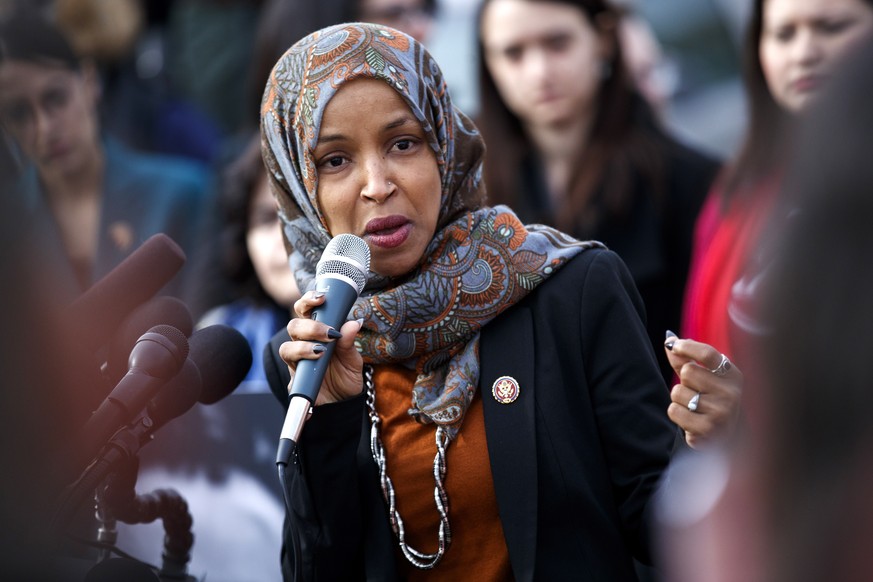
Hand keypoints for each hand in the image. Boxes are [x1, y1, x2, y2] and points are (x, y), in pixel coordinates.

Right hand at [279, 290, 364, 404]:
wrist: (343, 402)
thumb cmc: (346, 375)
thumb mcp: (353, 359)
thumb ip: (349, 342)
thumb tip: (354, 323)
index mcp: (316, 333)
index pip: (305, 310)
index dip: (309, 301)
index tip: (321, 298)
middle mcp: (303, 344)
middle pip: (293, 326)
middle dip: (310, 327)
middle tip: (329, 333)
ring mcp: (297, 363)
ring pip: (286, 348)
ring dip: (303, 347)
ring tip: (321, 352)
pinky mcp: (296, 381)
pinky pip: (291, 373)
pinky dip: (302, 368)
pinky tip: (315, 368)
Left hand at [664, 333, 742, 449]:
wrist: (724, 436)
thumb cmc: (711, 400)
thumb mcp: (705, 377)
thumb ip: (685, 359)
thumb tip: (668, 337)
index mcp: (733, 376)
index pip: (708, 354)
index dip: (686, 346)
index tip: (674, 346)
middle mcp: (731, 394)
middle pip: (688, 372)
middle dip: (684, 381)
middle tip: (696, 392)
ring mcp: (721, 413)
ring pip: (678, 393)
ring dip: (680, 400)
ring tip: (695, 408)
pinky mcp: (707, 430)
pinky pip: (674, 411)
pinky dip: (677, 414)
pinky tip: (692, 420)